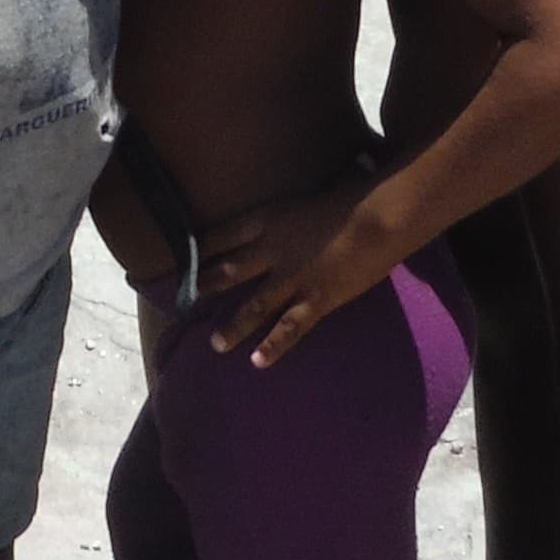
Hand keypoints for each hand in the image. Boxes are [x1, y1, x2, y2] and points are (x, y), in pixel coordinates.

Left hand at [201, 172, 398, 369]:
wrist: (377, 218)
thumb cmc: (352, 199)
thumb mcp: (309, 197)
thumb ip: (296, 210)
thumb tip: (292, 211)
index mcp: (268, 218)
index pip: (223, 234)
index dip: (202, 247)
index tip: (182, 257)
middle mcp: (272, 249)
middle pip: (230, 269)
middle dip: (208, 285)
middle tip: (185, 299)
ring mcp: (292, 277)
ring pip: (254, 306)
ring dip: (233, 326)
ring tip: (216, 344)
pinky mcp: (315, 299)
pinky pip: (289, 328)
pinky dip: (273, 346)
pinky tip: (257, 362)